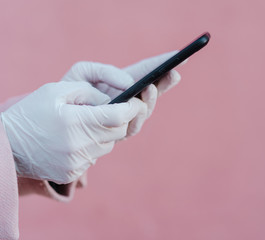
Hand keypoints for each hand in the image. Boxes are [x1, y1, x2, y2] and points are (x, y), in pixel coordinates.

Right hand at [1, 81, 146, 183]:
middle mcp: (79, 145)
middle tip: (116, 109)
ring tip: (91, 123)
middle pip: (118, 131)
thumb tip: (111, 101)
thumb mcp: (55, 90)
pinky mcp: (72, 172)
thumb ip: (87, 92)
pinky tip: (79, 137)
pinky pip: (95, 156)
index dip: (132, 107)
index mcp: (76, 122)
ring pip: (109, 145)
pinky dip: (94, 145)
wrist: (6, 145)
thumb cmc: (31, 112)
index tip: (137, 101)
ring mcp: (76, 162)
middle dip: (122, 119)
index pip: (118, 116)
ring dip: (107, 133)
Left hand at [61, 51, 181, 135]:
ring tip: (149, 88)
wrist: (54, 120)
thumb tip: (128, 84)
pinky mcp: (117, 133)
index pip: (146, 73)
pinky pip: (130, 126)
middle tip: (172, 74)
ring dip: (148, 100)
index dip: (164, 66)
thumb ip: (105, 71)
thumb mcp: (84, 72)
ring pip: (144, 112)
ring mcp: (124, 118)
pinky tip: (135, 106)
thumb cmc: (69, 92)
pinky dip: (133, 117)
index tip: (181, 59)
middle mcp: (127, 101)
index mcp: (121, 83)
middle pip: (152, 92)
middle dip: (164, 83)